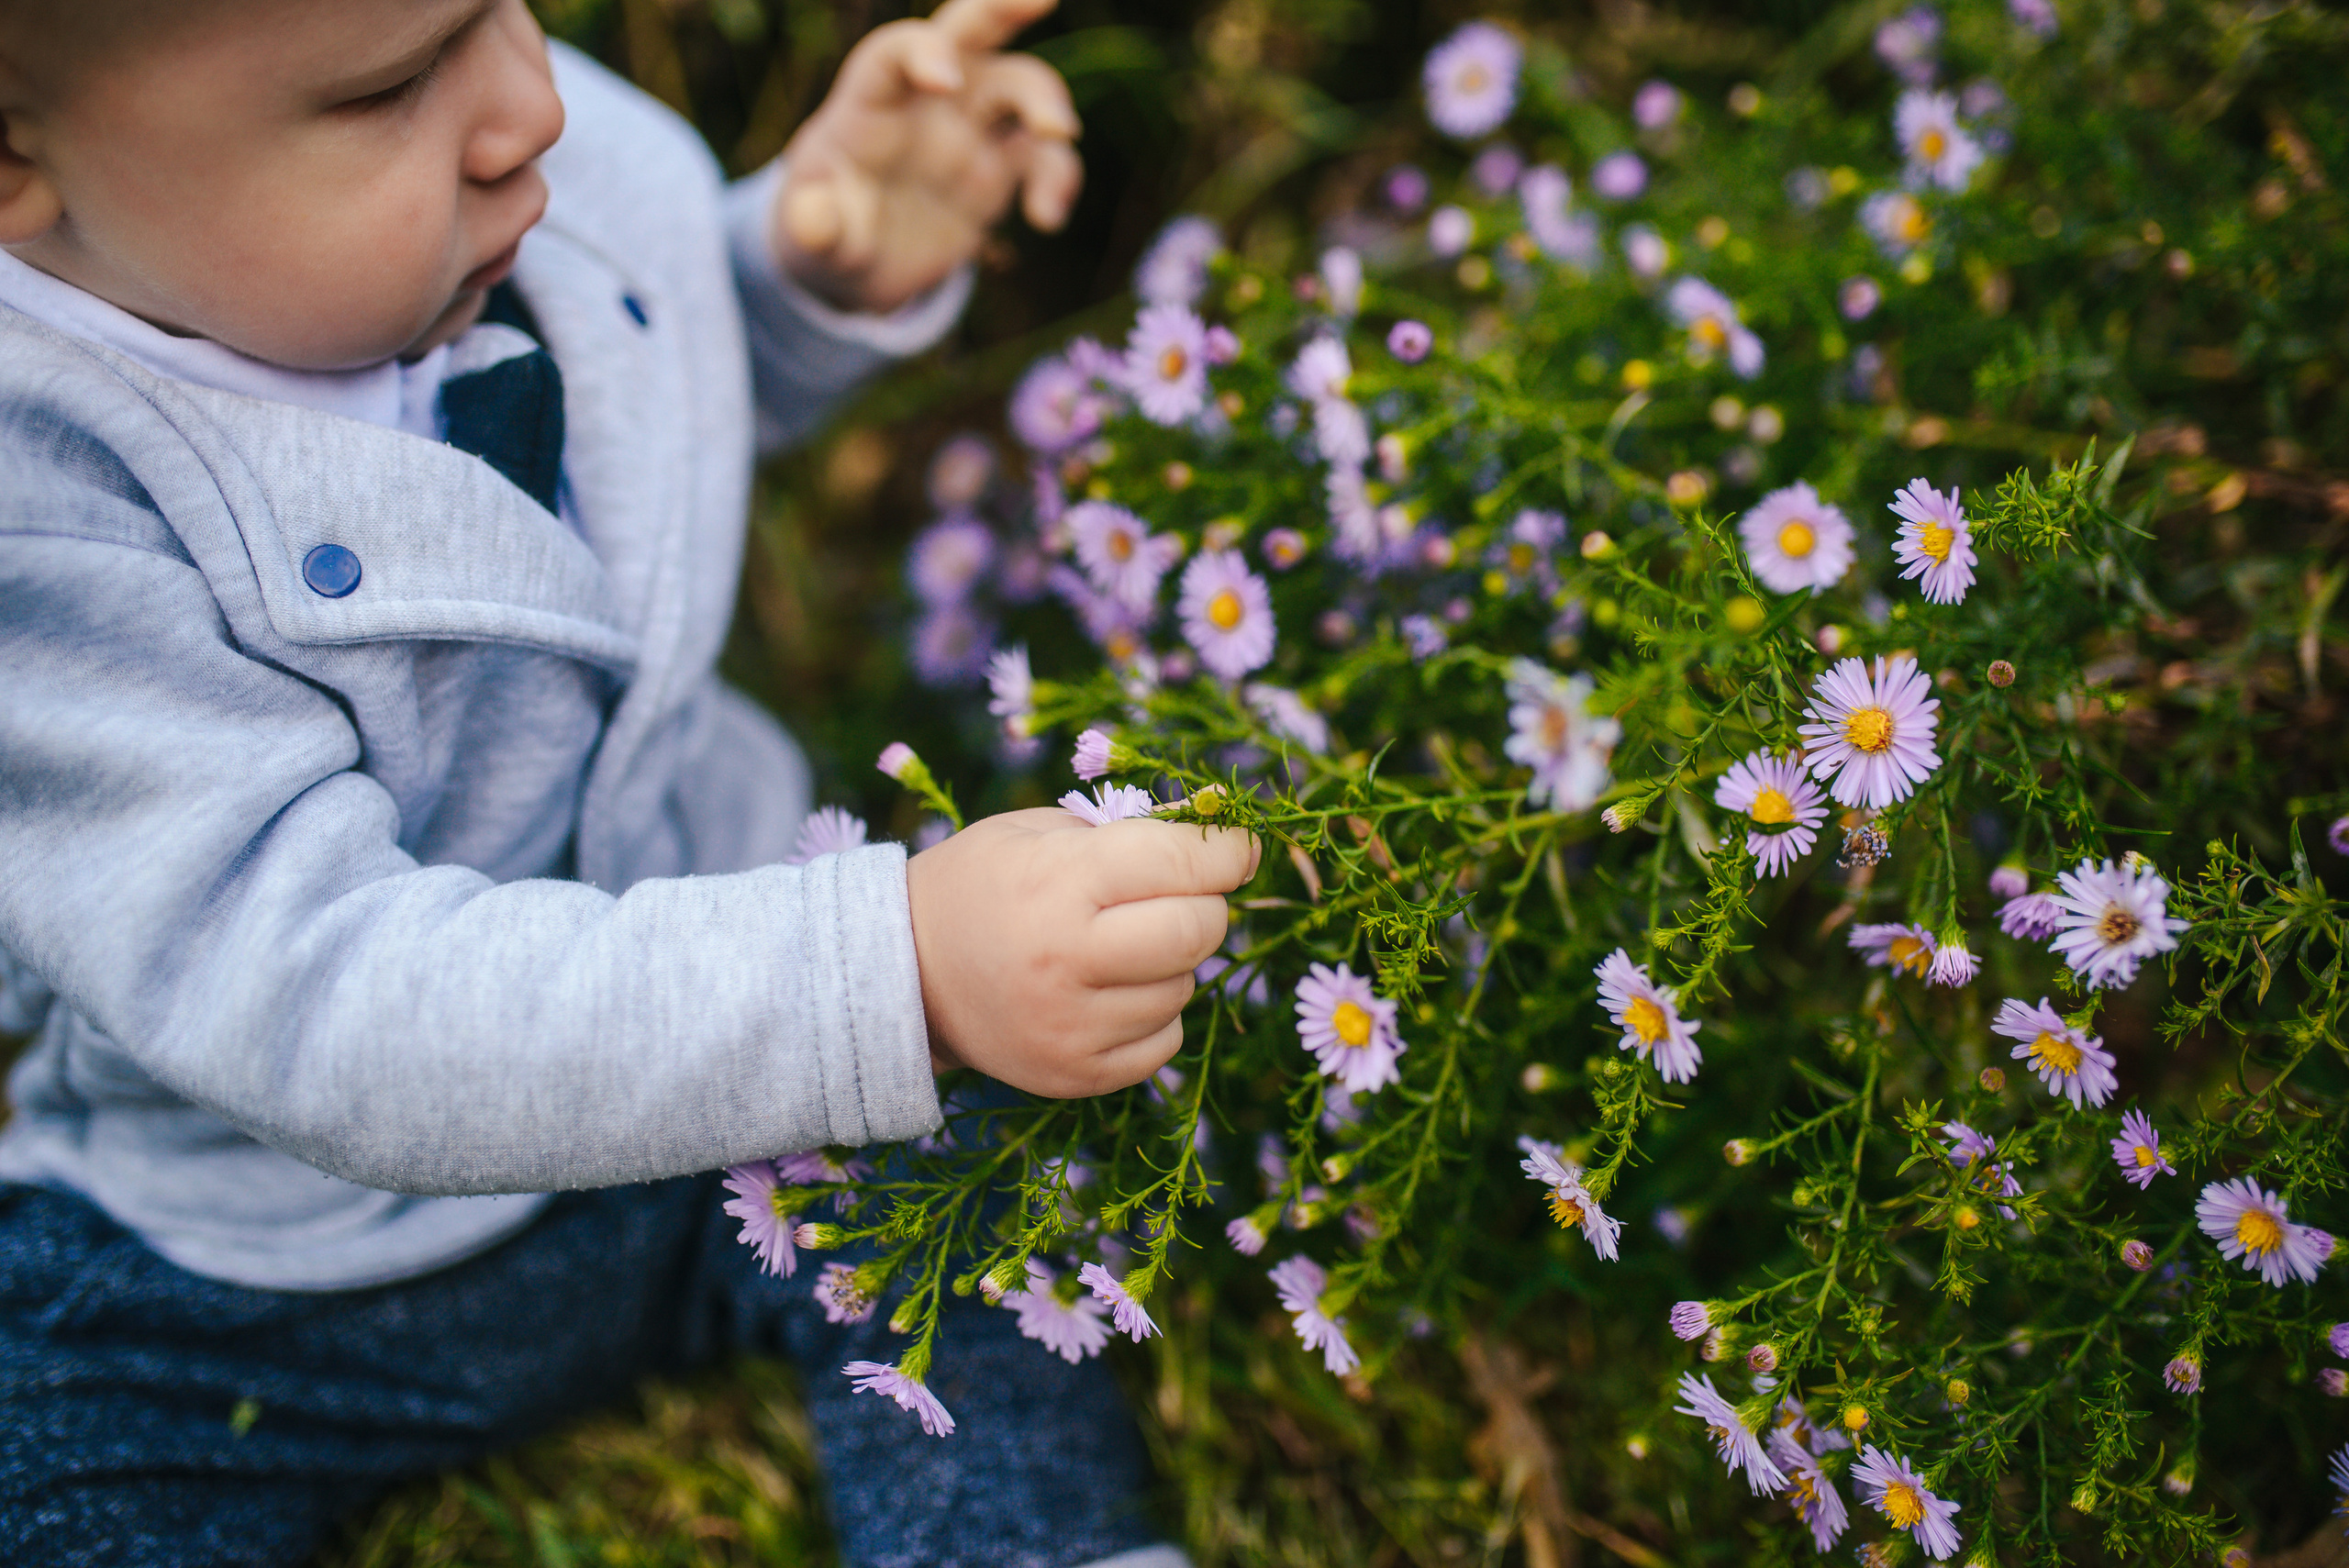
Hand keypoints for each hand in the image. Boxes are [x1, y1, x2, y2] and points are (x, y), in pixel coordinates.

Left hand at [772, 0, 1082, 312]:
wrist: (860, 267)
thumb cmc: (828, 234)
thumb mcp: (809, 240)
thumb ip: (812, 227)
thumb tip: (815, 220)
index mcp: (872, 101)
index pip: (896, 52)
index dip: (922, 53)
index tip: (943, 82)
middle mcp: (927, 102)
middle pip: (968, 33)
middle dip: (1003, 7)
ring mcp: (969, 132)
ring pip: (1020, 86)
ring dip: (1046, 101)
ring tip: (1057, 136)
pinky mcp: (1001, 171)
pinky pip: (1043, 158)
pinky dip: (1057, 178)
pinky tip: (1045, 217)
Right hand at [906, 808, 1259, 1097]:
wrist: (904, 974)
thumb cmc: (982, 883)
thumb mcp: (1040, 832)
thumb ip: (1128, 832)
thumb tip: (1223, 844)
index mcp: (1057, 883)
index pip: (1182, 863)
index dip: (1226, 850)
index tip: (1237, 848)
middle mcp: (1066, 959)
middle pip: (1199, 930)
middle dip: (1206, 905)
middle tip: (1179, 895)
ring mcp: (1071, 1027)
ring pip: (1184, 988)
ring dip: (1172, 962)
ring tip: (1118, 947)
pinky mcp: (1074, 1075)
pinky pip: (1164, 1042)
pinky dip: (1154, 1013)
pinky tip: (1110, 992)